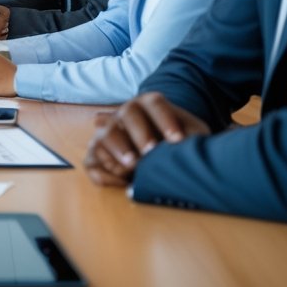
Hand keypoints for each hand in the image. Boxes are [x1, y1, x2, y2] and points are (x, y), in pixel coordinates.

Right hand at [84, 93, 210, 186]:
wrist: (160, 150)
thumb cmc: (178, 141)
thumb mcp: (192, 135)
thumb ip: (194, 138)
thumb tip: (194, 150)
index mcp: (148, 104)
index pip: (154, 104)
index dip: (165, 119)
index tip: (177, 140)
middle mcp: (125, 114)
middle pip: (127, 115)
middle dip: (140, 133)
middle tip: (151, 151)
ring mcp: (108, 133)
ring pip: (105, 135)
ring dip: (118, 149)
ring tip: (133, 165)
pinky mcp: (97, 155)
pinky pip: (92, 162)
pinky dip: (105, 173)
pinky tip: (123, 182)